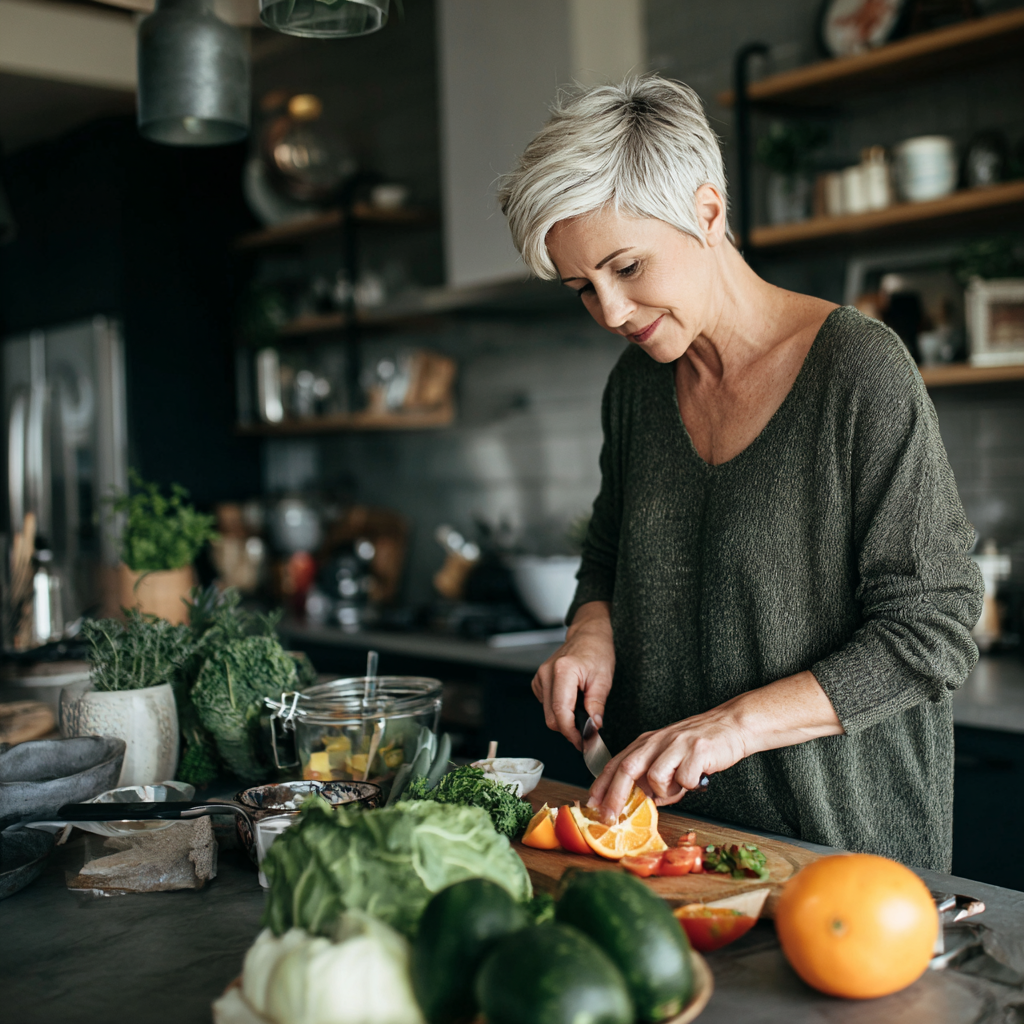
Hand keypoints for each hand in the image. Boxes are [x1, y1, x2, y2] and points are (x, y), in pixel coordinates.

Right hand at [531, 601, 613, 749]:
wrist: (588, 634)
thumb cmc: (597, 651)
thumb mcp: (604, 678)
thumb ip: (597, 704)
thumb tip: (593, 727)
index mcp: (563, 671)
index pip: (561, 713)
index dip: (572, 733)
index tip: (583, 742)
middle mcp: (546, 674)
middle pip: (551, 717)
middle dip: (569, 730)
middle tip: (587, 734)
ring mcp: (540, 677)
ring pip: (547, 713)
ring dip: (563, 720)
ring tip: (581, 714)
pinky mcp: (539, 681)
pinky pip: (545, 705)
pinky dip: (558, 710)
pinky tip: (571, 702)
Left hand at [588, 705, 748, 816]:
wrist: (733, 725)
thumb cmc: (700, 744)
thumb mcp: (668, 755)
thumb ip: (652, 775)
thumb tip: (641, 802)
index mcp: (647, 742)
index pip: (616, 763)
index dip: (601, 785)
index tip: (592, 805)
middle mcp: (658, 740)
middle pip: (627, 769)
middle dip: (614, 796)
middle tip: (611, 817)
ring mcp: (677, 744)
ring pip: (656, 776)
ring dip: (666, 791)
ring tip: (681, 786)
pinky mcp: (697, 750)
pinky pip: (685, 780)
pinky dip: (689, 786)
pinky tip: (697, 778)